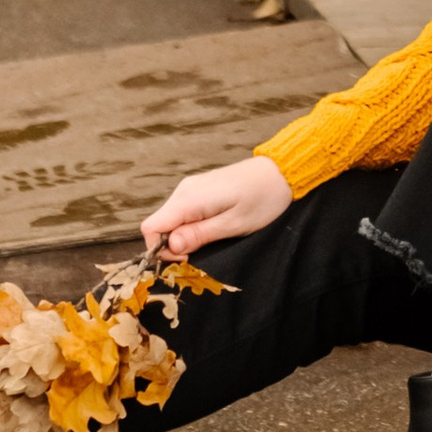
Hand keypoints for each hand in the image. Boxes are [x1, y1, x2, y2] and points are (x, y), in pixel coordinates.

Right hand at [142, 154, 292, 260]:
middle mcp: (184, 190)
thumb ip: (199, 234)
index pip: (151, 227)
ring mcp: (191, 188)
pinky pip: (182, 213)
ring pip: (170, 220)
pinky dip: (189, 227)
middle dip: (171, 245)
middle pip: (159, 225)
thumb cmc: (262, 200)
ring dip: (182, 237)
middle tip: (200, 253)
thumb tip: (169, 246)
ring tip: (210, 240)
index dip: (161, 249)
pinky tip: (211, 229)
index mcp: (189, 198)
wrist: (280, 173)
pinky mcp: (199, 190)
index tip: (186, 258)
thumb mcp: (233, 224)